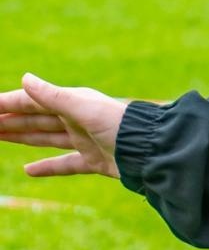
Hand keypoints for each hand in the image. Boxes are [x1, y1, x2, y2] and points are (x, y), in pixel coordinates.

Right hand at [0, 74, 128, 178]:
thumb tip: (25, 79)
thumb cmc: (121, 125)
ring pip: (45, 138)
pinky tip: (27, 170)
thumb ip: (53, 96)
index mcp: (74, 103)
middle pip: (35, 119)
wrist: (152, 151)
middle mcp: (78, 120)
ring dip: (22, 137)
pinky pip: (65, 164)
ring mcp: (85, 141)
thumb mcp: (84, 109)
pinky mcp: (94, 162)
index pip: (33, 101)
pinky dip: (47, 167)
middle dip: (10, 120)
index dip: (8, 103)